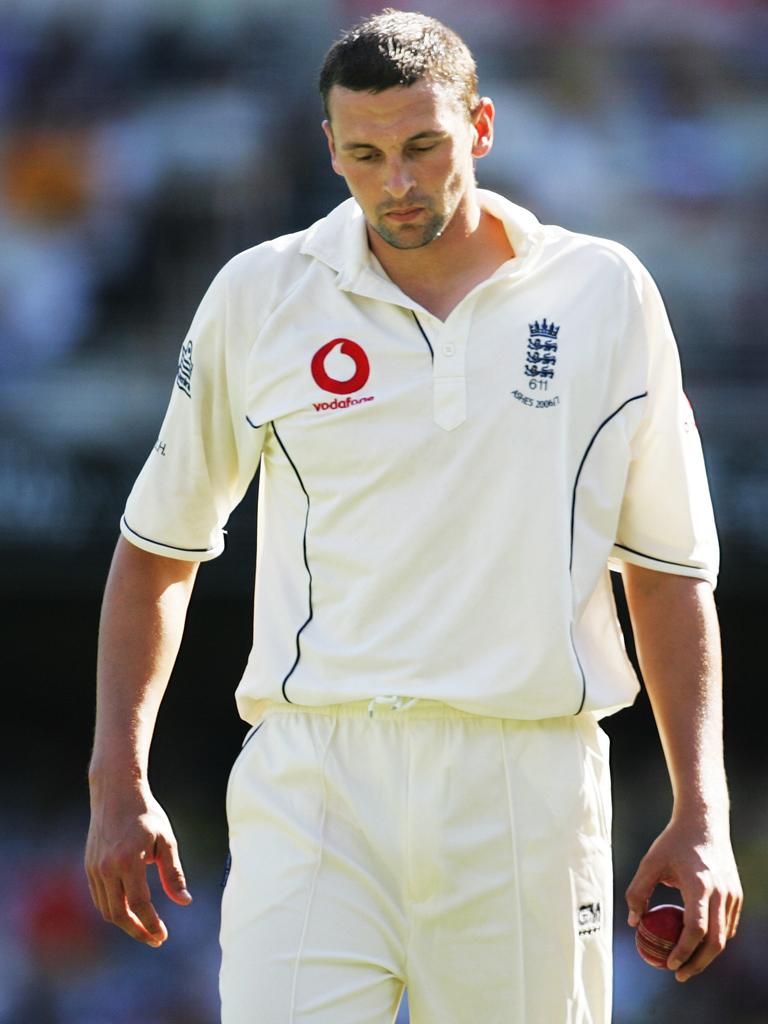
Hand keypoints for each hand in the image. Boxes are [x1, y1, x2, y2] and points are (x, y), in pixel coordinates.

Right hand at [85, 788, 191, 946]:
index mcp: (129, 860)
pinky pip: (99, 897)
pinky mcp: (89, 866)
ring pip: (106, 909)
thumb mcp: (166, 841)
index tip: (163, 936)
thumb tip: (185, 901)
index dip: (151, 924)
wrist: (116, 793)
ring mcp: (94, 868)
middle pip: (118, 914)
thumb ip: (174, 873)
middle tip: (155, 939)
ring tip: (145, 927)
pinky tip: (129, 911)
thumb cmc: (146, 815)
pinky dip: (113, 909)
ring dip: (125, 923)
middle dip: (137, 931)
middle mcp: (107, 867)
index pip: (139, 904)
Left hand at [625, 817, 741, 981]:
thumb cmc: (673, 842)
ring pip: (724, 937)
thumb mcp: (650, 862)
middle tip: (679, 974)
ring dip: (707, 954)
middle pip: (715, 942)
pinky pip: (728, 925)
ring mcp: (732, 895)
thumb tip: (634, 923)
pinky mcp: (737, 894)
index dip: (683, 951)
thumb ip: (638, 892)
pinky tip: (697, 942)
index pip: (695, 929)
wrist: (704, 822)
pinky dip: (715, 939)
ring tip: (686, 962)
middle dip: (698, 963)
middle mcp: (720, 893)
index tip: (669, 964)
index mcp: (699, 885)